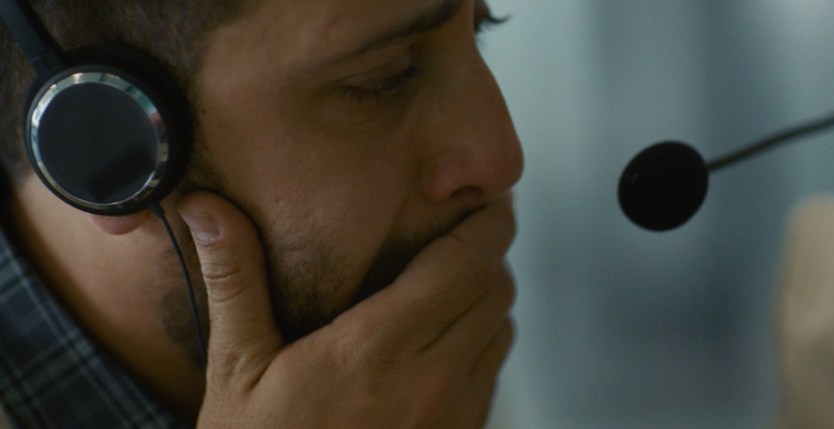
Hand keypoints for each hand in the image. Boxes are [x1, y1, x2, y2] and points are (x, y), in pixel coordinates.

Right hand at [178, 192, 515, 427]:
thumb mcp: (236, 370)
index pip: (464, 263)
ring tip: (455, 280)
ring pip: (501, 330)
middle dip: (487, 251)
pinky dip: (483, 343)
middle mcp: (429, 379)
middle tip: (465, 229)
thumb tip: (209, 210)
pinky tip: (445, 341)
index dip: (488, 221)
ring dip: (487, 297)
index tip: (488, 196)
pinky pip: (492, 374)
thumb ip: (236, 281)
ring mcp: (452, 414)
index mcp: (377, 348)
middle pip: (495, 289)